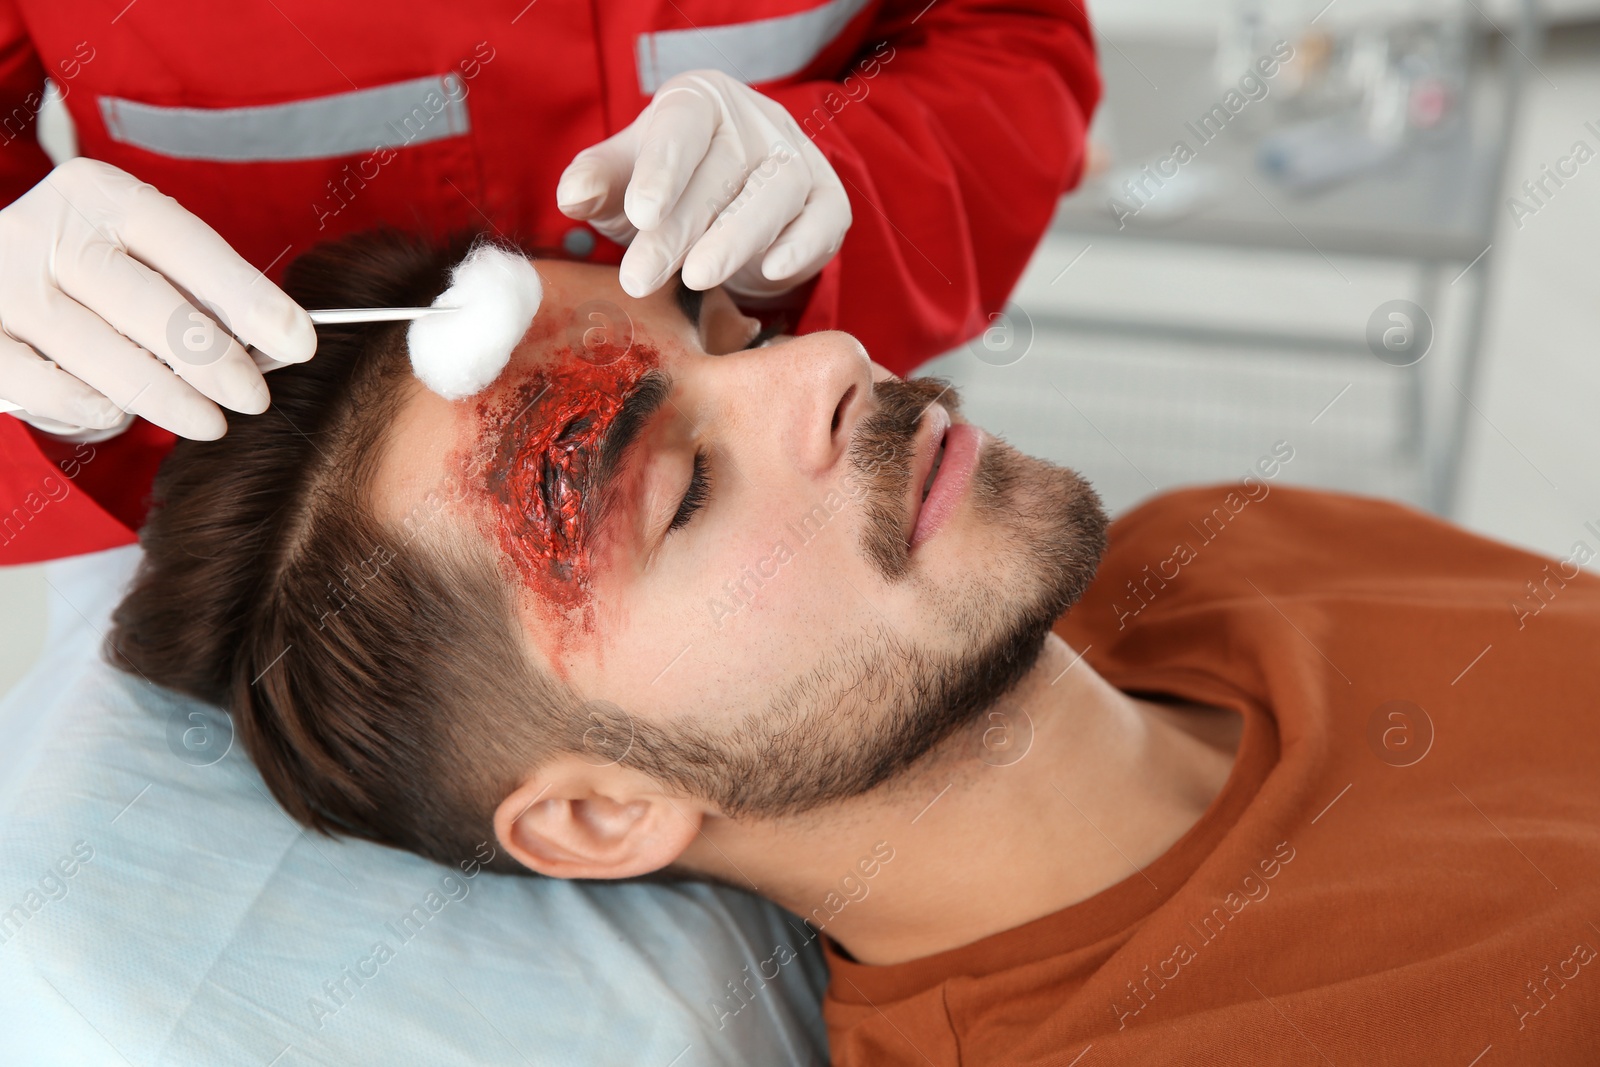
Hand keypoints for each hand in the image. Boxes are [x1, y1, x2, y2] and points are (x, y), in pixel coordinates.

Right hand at [0, 158, 315, 439]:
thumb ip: (196, 290)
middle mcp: (45, 229)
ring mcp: (2, 283)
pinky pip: (50, 392)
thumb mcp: (138, 255)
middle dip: (213, 361)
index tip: (299, 341)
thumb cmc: (90, 274)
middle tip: (254, 398)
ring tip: (206, 421)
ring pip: (102, 358)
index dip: (247, 296)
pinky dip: (94, 411)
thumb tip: (277, 344)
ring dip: (165, 399)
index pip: (187, 243)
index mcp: (99, 194)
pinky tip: (120, 413)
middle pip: (148, 305)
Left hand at [557, 69, 851, 299]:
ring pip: (775, 193)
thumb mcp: (625, 182)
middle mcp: (756, 121)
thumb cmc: (668, 189)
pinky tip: (770, 271)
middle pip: (724, 169)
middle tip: (641, 277)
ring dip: (735, 239)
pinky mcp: (828, 201)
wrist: (728, 210)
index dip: (663, 169)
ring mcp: (798, 158)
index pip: (684, 125)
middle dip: (680, 228)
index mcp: (700, 101)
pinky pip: (825, 219)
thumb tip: (571, 195)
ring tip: (696, 278)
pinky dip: (801, 245)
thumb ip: (598, 182)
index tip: (640, 214)